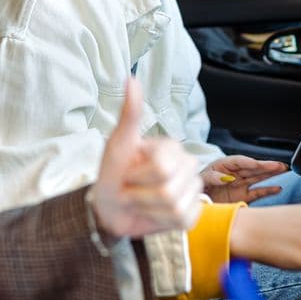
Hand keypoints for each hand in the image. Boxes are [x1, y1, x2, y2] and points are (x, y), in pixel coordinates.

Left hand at [90, 76, 202, 237]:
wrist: (108, 206)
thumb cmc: (112, 172)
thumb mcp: (118, 143)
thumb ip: (130, 114)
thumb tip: (130, 78)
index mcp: (172, 148)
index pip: (161, 168)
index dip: (136, 175)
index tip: (126, 172)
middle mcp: (188, 166)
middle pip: (167, 190)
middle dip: (139, 194)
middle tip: (130, 189)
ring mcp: (192, 191)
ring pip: (173, 206)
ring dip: (145, 209)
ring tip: (137, 201)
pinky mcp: (191, 214)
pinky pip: (181, 220)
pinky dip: (158, 221)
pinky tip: (151, 213)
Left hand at [200, 156, 287, 203]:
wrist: (195, 202)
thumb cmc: (197, 186)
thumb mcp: (201, 179)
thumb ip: (212, 177)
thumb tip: (226, 178)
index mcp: (222, 165)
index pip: (238, 161)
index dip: (248, 162)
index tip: (257, 164)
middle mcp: (233, 173)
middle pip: (252, 168)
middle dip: (265, 166)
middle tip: (279, 165)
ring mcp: (239, 185)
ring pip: (257, 177)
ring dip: (270, 174)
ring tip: (284, 170)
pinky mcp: (242, 196)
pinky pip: (257, 192)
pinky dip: (267, 190)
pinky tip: (278, 188)